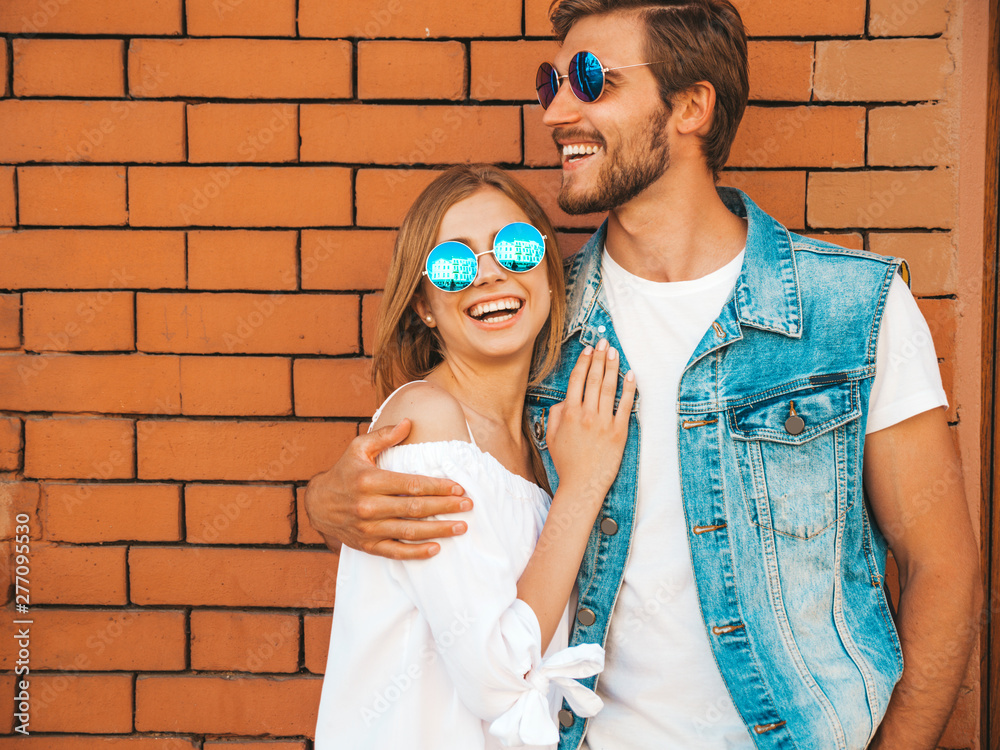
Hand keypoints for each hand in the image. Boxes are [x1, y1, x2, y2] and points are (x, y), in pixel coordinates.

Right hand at [303, 419, 472, 559]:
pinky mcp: (368, 545)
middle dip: (445, 507)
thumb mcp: (358, 448)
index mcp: (369, 481)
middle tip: (468, 505)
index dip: (437, 486)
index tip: (459, 487)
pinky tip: (436, 548)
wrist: (317, 505)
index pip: (411, 484)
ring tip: (461, 527)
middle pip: (415, 508)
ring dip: (438, 530)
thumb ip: (384, 436)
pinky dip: (416, 552)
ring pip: (409, 531)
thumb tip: (408, 423)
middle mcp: (368, 506)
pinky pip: (396, 551)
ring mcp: (368, 528)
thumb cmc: (344, 472)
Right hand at [545, 340, 635, 509]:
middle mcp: (587, 415)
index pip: (577, 381)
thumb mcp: (552, 437)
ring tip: (614, 352)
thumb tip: (564, 400)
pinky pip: (625, 406)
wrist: (582, 485)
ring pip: (608, 388)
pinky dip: (629, 389)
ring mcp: (604, 423)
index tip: (588, 350)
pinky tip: (631, 375)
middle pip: (594, 380)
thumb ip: (556, 415)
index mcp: (569, 414)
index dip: (583, 363)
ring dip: (612, 367)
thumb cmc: (567, 462)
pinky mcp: (619, 432)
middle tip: (603, 342)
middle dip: (599, 358)